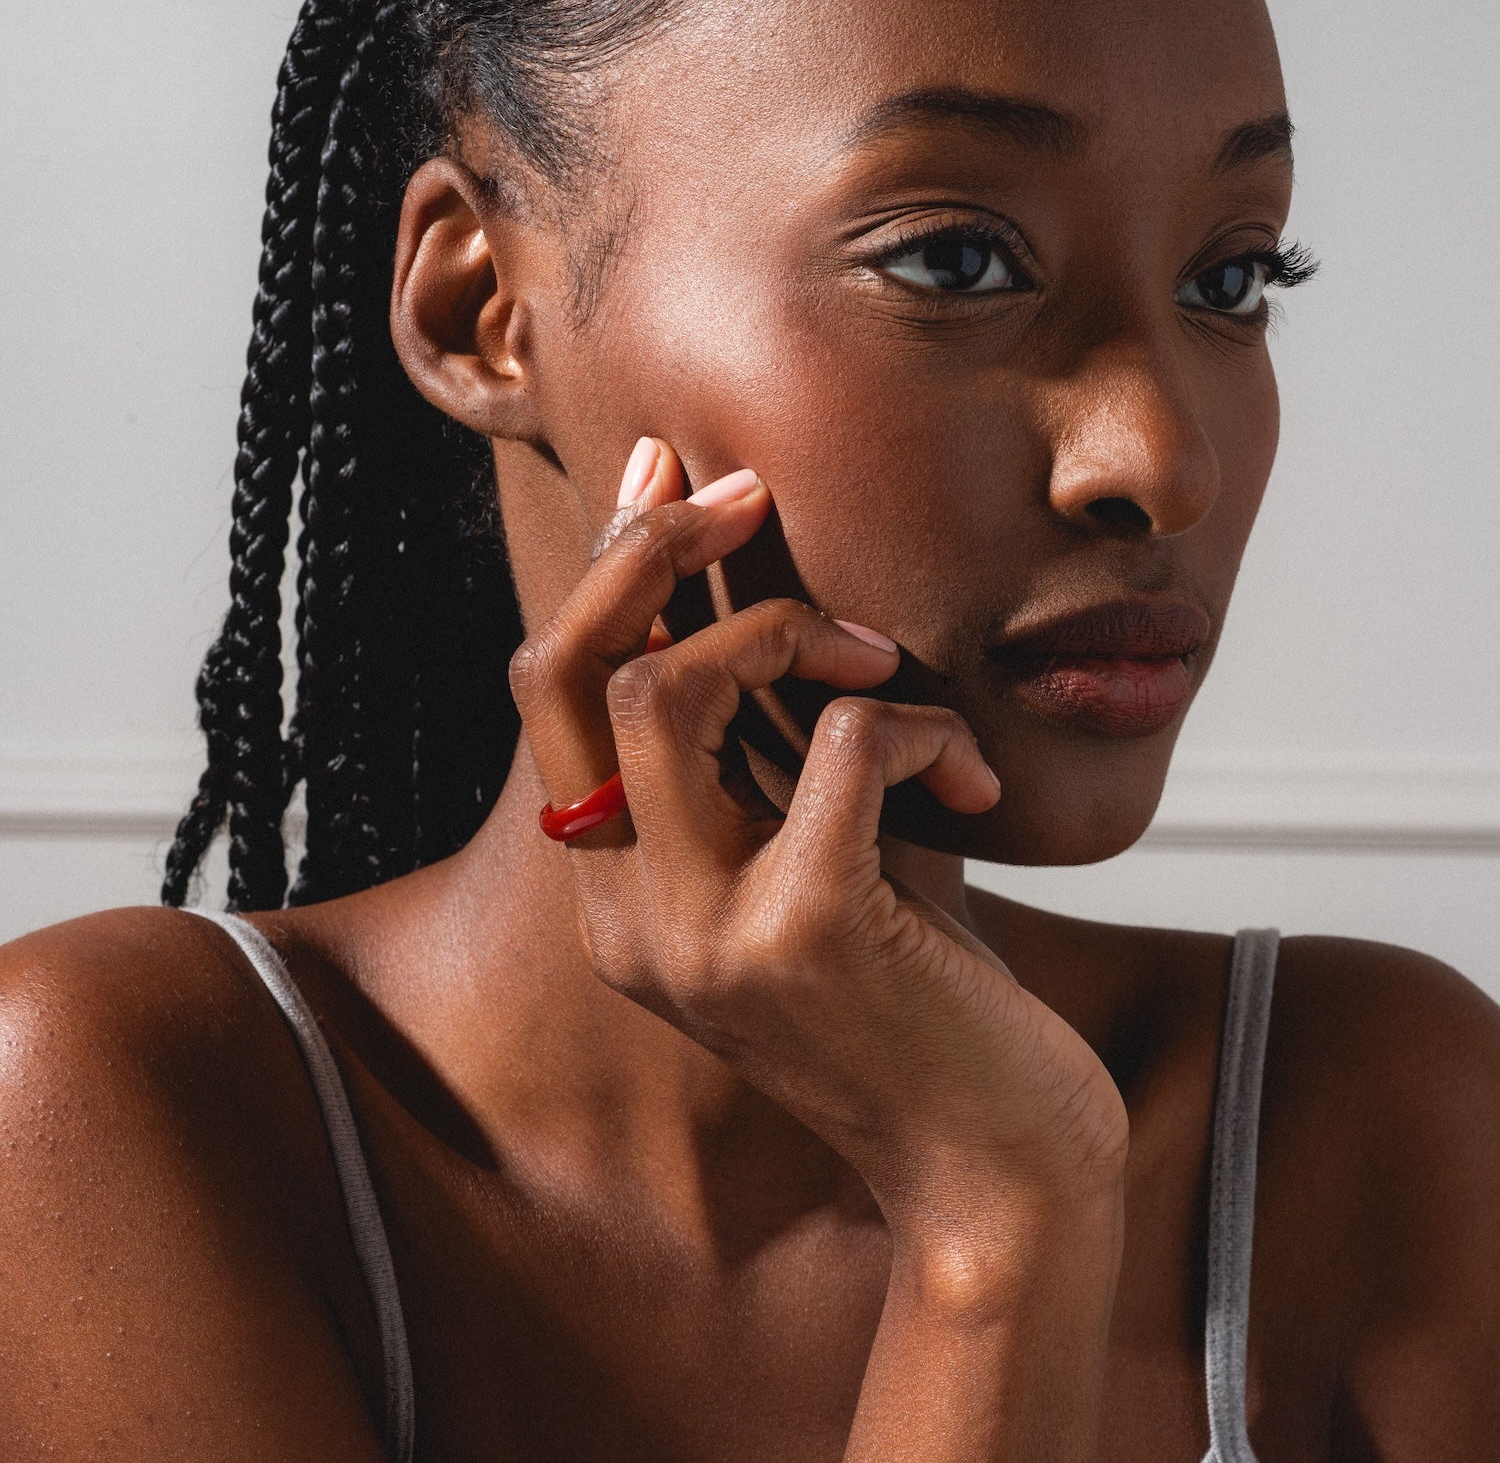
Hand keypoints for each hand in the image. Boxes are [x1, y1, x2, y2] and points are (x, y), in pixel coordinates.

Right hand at [510, 437, 1128, 1247]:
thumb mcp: (812, 862)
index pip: (551, 702)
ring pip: (668, 692)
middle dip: (652, 553)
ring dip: (791, 632)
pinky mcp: (803, 932)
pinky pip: (847, 743)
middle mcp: (629, 919)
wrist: (992, 1168)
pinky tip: (973, 783)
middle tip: (742, 493)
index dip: (603, 574)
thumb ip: (763, 761)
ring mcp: (703, 933)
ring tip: (884, 660)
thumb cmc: (915, 1001)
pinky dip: (923, 725)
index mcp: (616, 899)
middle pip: (570, 676)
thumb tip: (762, 604)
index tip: (664, 481)